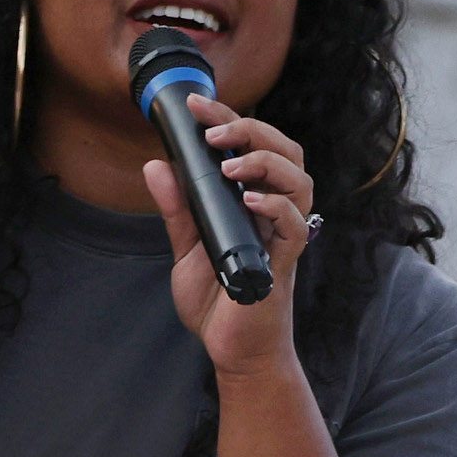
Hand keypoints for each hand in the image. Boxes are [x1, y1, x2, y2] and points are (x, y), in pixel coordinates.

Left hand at [153, 110, 315, 382]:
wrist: (233, 352)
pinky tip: (250, 201)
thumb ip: (176, 208)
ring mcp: (282, 237)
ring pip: (300, 181)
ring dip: (266, 163)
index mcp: (254, 202)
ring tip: (229, 165)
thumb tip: (155, 164)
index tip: (196, 104)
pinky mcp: (283, 264)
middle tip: (214, 130)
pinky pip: (294, 226)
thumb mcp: (186, 248)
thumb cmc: (219, 303)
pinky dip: (276, 207)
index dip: (229, 117)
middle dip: (252, 129)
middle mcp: (274, 213)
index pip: (254, 146)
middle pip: (287, 151)